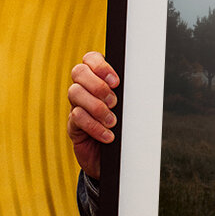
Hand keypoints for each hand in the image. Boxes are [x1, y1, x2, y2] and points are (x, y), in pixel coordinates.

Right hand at [67, 52, 119, 178]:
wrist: (115, 157)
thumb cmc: (125, 127)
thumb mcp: (129, 107)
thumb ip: (129, 93)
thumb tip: (141, 82)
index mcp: (98, 78)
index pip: (90, 58)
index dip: (100, 66)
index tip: (116, 82)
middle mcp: (84, 88)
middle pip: (78, 72)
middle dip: (98, 85)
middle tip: (114, 102)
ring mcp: (76, 105)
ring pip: (75, 93)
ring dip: (97, 107)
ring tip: (112, 121)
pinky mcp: (73, 125)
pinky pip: (76, 117)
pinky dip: (94, 126)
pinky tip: (108, 135)